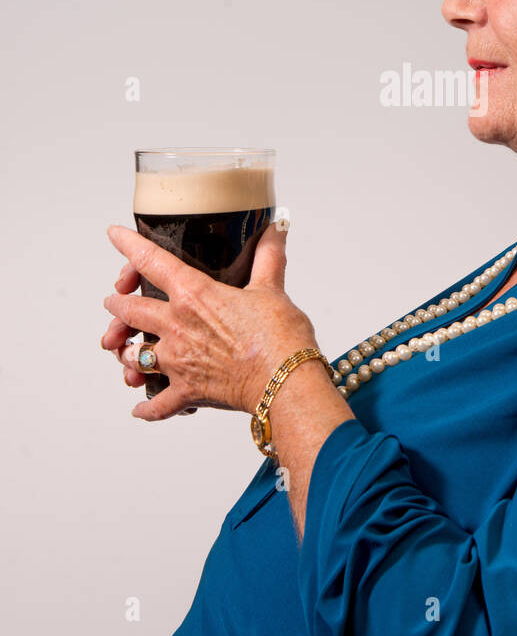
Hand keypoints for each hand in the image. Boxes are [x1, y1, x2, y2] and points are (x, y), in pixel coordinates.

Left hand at [101, 222, 321, 420]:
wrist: (284, 381)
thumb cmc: (280, 336)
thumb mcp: (272, 288)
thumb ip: (269, 256)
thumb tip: (277, 228)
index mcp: (194, 295)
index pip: (151, 261)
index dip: (128, 244)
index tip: (114, 235)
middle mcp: (176, 326)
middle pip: (128, 311)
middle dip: (116, 304)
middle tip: (113, 300)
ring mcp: (177, 361)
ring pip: (133, 356)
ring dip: (125, 352)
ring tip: (124, 350)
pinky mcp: (186, 390)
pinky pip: (157, 404)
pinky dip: (147, 408)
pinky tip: (139, 408)